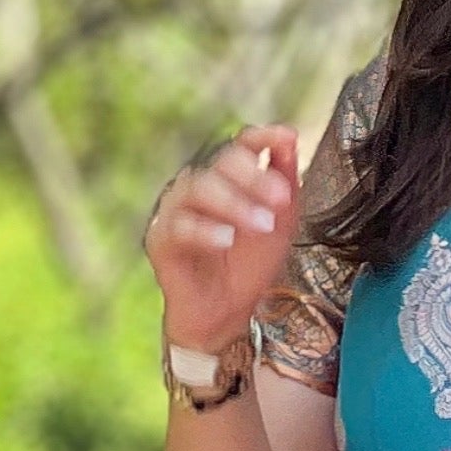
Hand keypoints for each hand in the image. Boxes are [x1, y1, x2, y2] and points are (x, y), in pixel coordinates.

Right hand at [146, 123, 301, 351]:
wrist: (226, 313)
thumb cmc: (249, 264)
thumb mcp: (280, 223)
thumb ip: (285, 182)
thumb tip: (289, 138)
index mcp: (227, 177)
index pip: (240, 145)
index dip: (262, 137)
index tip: (286, 137)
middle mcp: (198, 185)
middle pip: (222, 163)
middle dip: (255, 178)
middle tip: (281, 200)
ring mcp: (176, 209)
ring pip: (199, 188)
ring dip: (235, 203)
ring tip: (262, 224)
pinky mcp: (161, 238)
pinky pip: (179, 226)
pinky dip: (205, 230)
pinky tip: (227, 240)